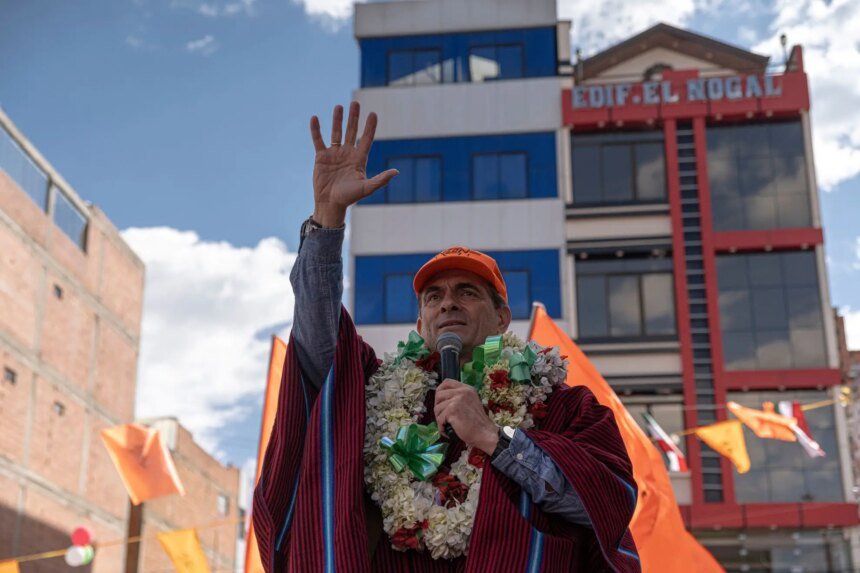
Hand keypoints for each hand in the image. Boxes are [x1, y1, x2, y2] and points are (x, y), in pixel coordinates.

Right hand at [310, 101, 398, 226]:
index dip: (370, 127)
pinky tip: (315, 118)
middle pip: (352, 131)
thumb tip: (396, 172)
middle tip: (356, 103)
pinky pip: (318, 140)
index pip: (366, 139)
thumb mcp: (366, 188)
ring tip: (339, 106)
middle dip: (354, 118)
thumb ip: (381, 179)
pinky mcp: (321, 157)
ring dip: (337, 120)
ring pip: (336, 133)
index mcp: (359, 159)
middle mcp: (347, 154)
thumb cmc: (349, 198)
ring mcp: (334, 154)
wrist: (330, 204)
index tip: (373, 114)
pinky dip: (316, 130)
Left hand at [434, 379, 498, 453]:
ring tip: (447, 425)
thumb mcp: (471, 403)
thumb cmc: (478, 423)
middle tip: (443, 417)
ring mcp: (457, 400)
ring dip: (440, 419)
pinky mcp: (452, 410)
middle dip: (438, 407)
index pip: (447, 382)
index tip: (439, 401)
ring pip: (437, 408)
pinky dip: (441, 427)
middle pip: (439, 394)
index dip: (440, 391)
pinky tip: (447, 431)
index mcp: (467, 389)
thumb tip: (442, 399)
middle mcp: (462, 392)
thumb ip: (459, 397)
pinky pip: (439, 418)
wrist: (485, 434)